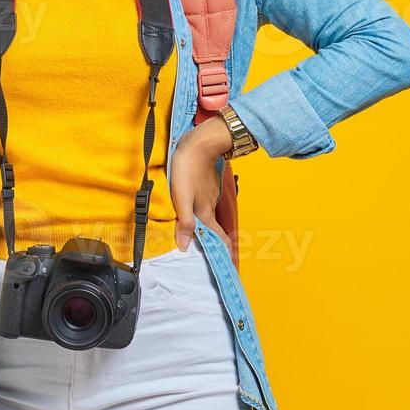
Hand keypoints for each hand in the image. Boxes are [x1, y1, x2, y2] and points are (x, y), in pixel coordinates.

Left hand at [170, 115, 233, 253]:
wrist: (199, 144)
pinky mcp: (206, 184)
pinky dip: (202, 210)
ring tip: (200, 235)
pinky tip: (195, 208)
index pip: (217, 237)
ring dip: (206, 225)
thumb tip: (185, 246)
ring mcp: (209, 194)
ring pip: (209, 214)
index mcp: (205, 212)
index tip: (227, 265)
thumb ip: (184, 222)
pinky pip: (205, 202)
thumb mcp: (182, 198)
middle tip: (215, 254)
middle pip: (214, 227)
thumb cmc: (187, 170)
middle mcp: (209, 205)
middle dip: (215, 241)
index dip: (222, 251)